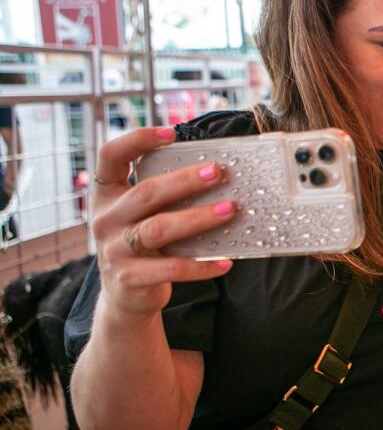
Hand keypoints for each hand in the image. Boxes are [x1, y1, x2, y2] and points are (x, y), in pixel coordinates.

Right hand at [92, 127, 234, 318]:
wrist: (125, 297)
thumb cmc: (143, 246)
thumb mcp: (140, 216)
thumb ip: (161, 196)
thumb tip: (214, 173)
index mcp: (106, 195)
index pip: (110, 157)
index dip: (137, 140)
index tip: (170, 132)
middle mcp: (105, 219)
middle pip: (146, 193)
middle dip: (185, 181)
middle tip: (218, 172)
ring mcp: (114, 249)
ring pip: (159, 228)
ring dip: (198, 218)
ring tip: (230, 210)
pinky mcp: (129, 278)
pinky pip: (170, 268)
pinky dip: (201, 266)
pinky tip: (225, 262)